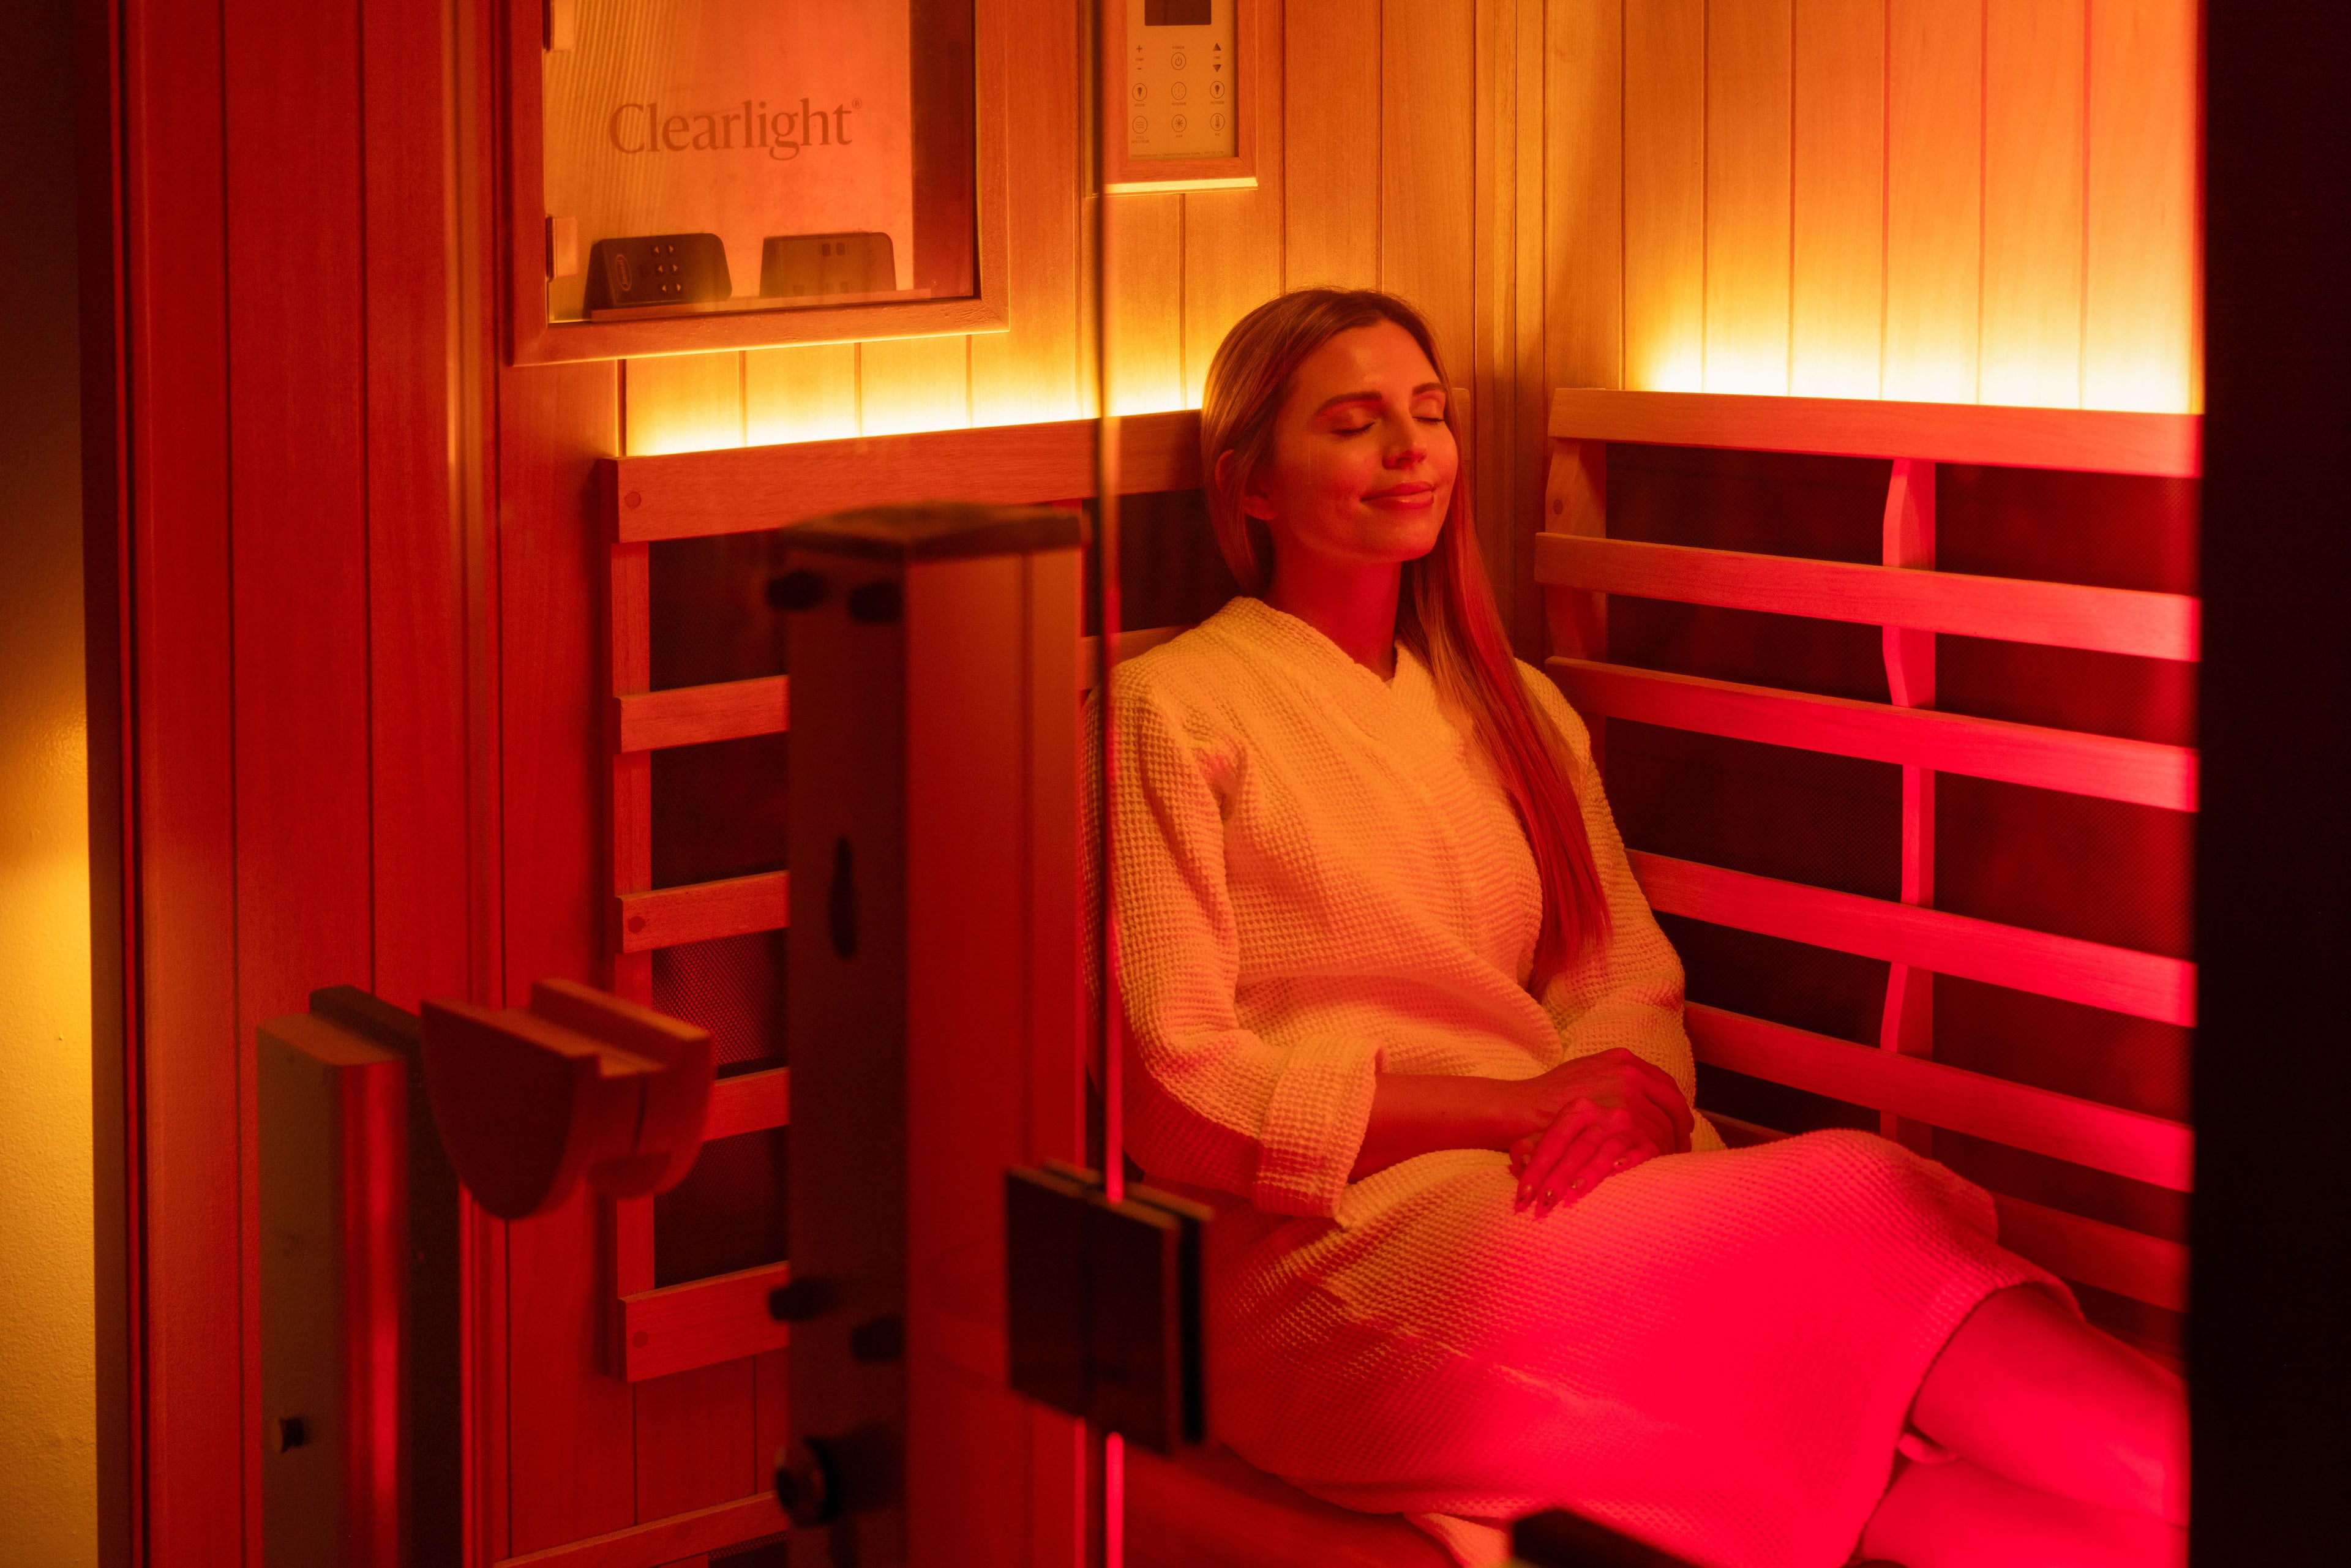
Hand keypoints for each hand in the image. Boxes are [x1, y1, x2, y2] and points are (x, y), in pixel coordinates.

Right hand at [1501, 1048, 1691, 1211]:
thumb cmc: (1551, 1096)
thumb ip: (1614, 1076)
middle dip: (1681, 1128)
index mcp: (1623, 1059)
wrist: (1525, 1109)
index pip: (1665, 1083)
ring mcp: (1625, 1097)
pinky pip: (1652, 1141)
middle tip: (1682, 1145)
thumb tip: (1640, 1089)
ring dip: (1671, 1145)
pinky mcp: (1619, 1122)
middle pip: (1672, 1104)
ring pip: (1664, 1126)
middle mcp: (1628, 1074)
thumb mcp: (1587, 1071)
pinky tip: (1656, 1164)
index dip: (1677, 1105)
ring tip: (1669, 1160)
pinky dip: (1658, 1155)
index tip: (1681, 1121)